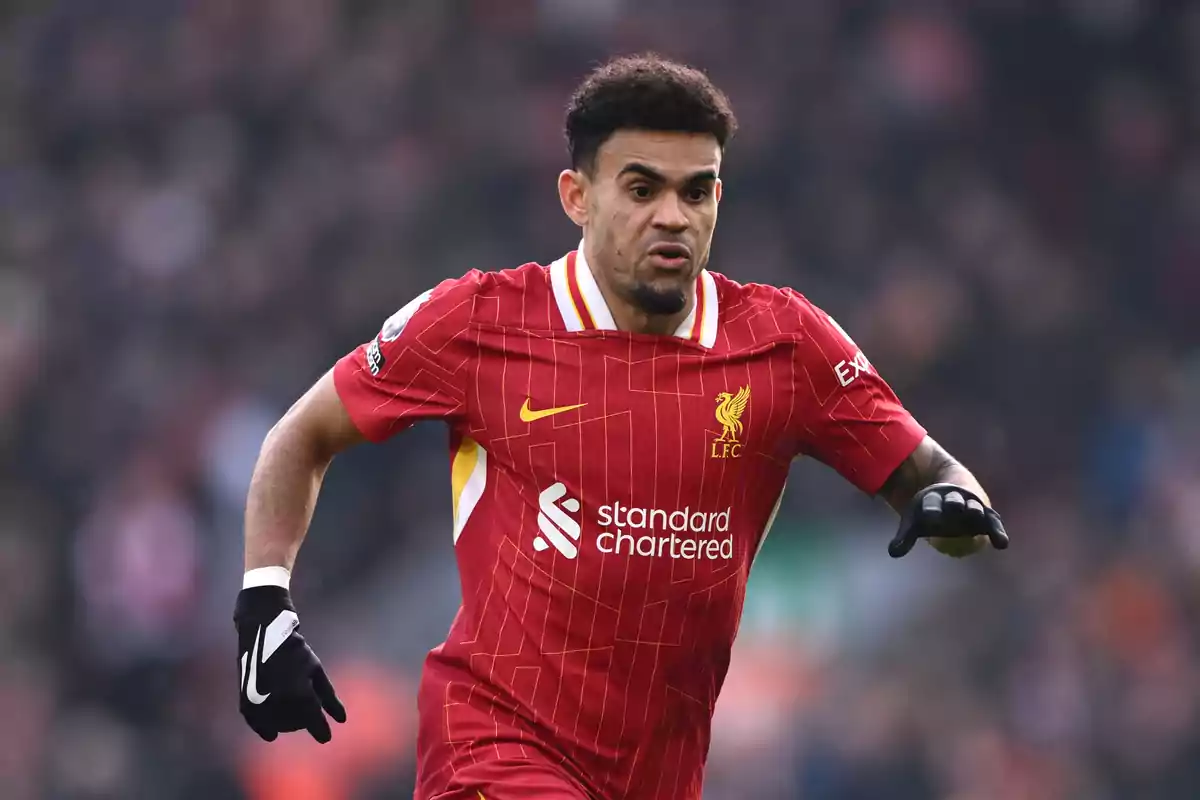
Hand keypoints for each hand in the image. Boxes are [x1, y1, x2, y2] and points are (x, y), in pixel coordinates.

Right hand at [234, 586, 345, 741]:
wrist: (263, 635)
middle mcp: (280, 703)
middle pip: (297, 725)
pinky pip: (258, 724)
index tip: (326, 737)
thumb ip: (329, 697)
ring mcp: (261, 704)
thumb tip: (341, 719)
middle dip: (304, 720)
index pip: (315, 723)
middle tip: (306, 711)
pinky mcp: (246, 703)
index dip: (322, 732)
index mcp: (301, 694)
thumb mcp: (316, 671)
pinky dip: (266, 728)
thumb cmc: (295, 651)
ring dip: (287, 723)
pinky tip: (272, 733)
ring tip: (291, 710)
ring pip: (279, 726)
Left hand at [888, 483, 1008, 558]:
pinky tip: (1001, 544)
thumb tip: (893, 553)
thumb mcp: (915, 520)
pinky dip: (997, 532)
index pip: (931, 503)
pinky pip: (993, 522)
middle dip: (953, 504)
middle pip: (953, 501)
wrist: (951, 486)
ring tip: (976, 514)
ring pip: (974, 507)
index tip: (930, 515)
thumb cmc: (931, 510)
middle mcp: (953, 500)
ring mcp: (971, 504)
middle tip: (953, 506)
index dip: (931, 508)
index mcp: (933, 500)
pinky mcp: (986, 513)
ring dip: (974, 510)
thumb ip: (906, 537)